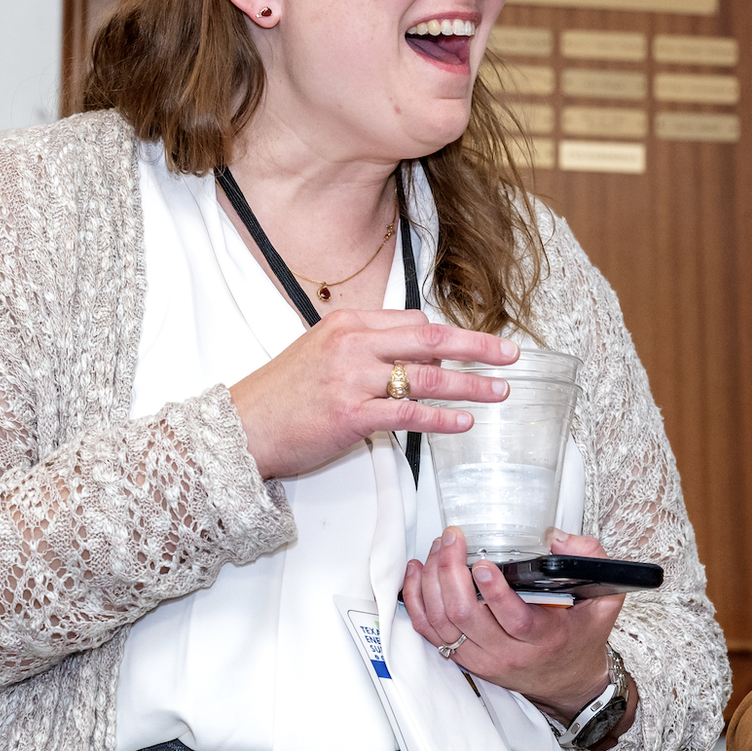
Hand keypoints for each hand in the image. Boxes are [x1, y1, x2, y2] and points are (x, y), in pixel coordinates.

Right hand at [229, 311, 517, 478]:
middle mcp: (353, 345)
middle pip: (432, 340)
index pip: (414, 322)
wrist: (241, 428)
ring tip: (499, 392)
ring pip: (428, 377)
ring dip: (471, 385)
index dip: (449, 338)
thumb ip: (366, 350)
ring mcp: (353, 379)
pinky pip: (409, 414)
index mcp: (348, 323)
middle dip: (478, 347)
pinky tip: (463, 421)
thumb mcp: (321, 353)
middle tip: (510, 355)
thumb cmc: (280, 395)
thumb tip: (415, 359)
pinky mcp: (351, 415)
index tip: (474, 349)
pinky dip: (442, 418)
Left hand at [402, 527, 631, 728]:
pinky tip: (417, 574)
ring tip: (437, 549)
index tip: (482, 564)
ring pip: (442, 624)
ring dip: (432, 582)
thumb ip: (591, 561)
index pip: (514, 620)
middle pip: (466, 617)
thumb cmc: (580, 638)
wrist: (568, 682)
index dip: (494, 592)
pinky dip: (417, 602)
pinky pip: (430, 633)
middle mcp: (508, 654)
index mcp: (545, 639)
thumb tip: (557, 539)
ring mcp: (482, 659)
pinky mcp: (464, 660)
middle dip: (451, 572)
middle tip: (452, 540)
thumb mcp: (604, 600)